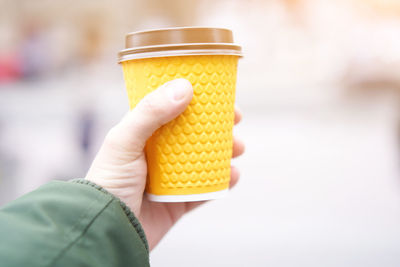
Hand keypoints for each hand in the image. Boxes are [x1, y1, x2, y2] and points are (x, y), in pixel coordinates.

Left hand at [86, 79, 244, 249]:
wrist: (107, 231)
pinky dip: (222, 182)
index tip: (218, 93)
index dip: (195, 100)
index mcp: (143, 135)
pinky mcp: (178, 202)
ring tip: (238, 148)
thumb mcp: (124, 141)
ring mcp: (170, 178)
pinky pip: (206, 190)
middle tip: (236, 120)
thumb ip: (150, 113)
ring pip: (204, 160)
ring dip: (225, 152)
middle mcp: (158, 154)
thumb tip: (185, 87)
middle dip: (217, 126)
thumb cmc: (109, 183)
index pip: (172, 109)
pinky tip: (233, 175)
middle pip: (194, 134)